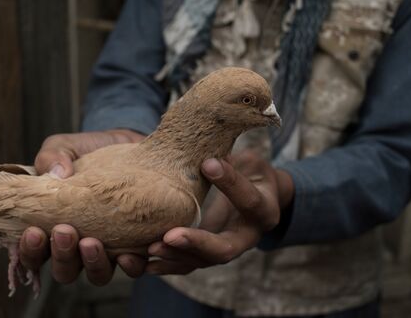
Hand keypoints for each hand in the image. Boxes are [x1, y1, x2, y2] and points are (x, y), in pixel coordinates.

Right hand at [19, 129, 145, 284]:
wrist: (130, 145)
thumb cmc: (90, 152)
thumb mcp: (64, 147)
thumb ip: (51, 158)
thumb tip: (57, 174)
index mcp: (53, 227)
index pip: (34, 254)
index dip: (30, 251)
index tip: (34, 231)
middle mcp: (79, 246)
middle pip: (64, 271)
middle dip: (62, 256)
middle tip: (66, 231)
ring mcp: (109, 248)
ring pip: (97, 274)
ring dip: (94, 264)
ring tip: (93, 243)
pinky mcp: (138, 244)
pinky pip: (135, 267)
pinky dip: (132, 264)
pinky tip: (131, 252)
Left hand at [144, 150, 293, 274]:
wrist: (258, 197)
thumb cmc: (251, 173)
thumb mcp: (249, 162)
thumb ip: (232, 159)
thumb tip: (206, 145)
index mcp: (264, 210)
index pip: (249, 201)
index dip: (231, 183)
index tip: (208, 164)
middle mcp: (247, 237)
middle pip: (224, 249)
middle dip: (196, 243)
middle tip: (170, 236)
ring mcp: (226, 248)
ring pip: (202, 262)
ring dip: (176, 257)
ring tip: (151, 249)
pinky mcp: (207, 254)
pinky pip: (188, 265)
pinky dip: (168, 265)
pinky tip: (147, 264)